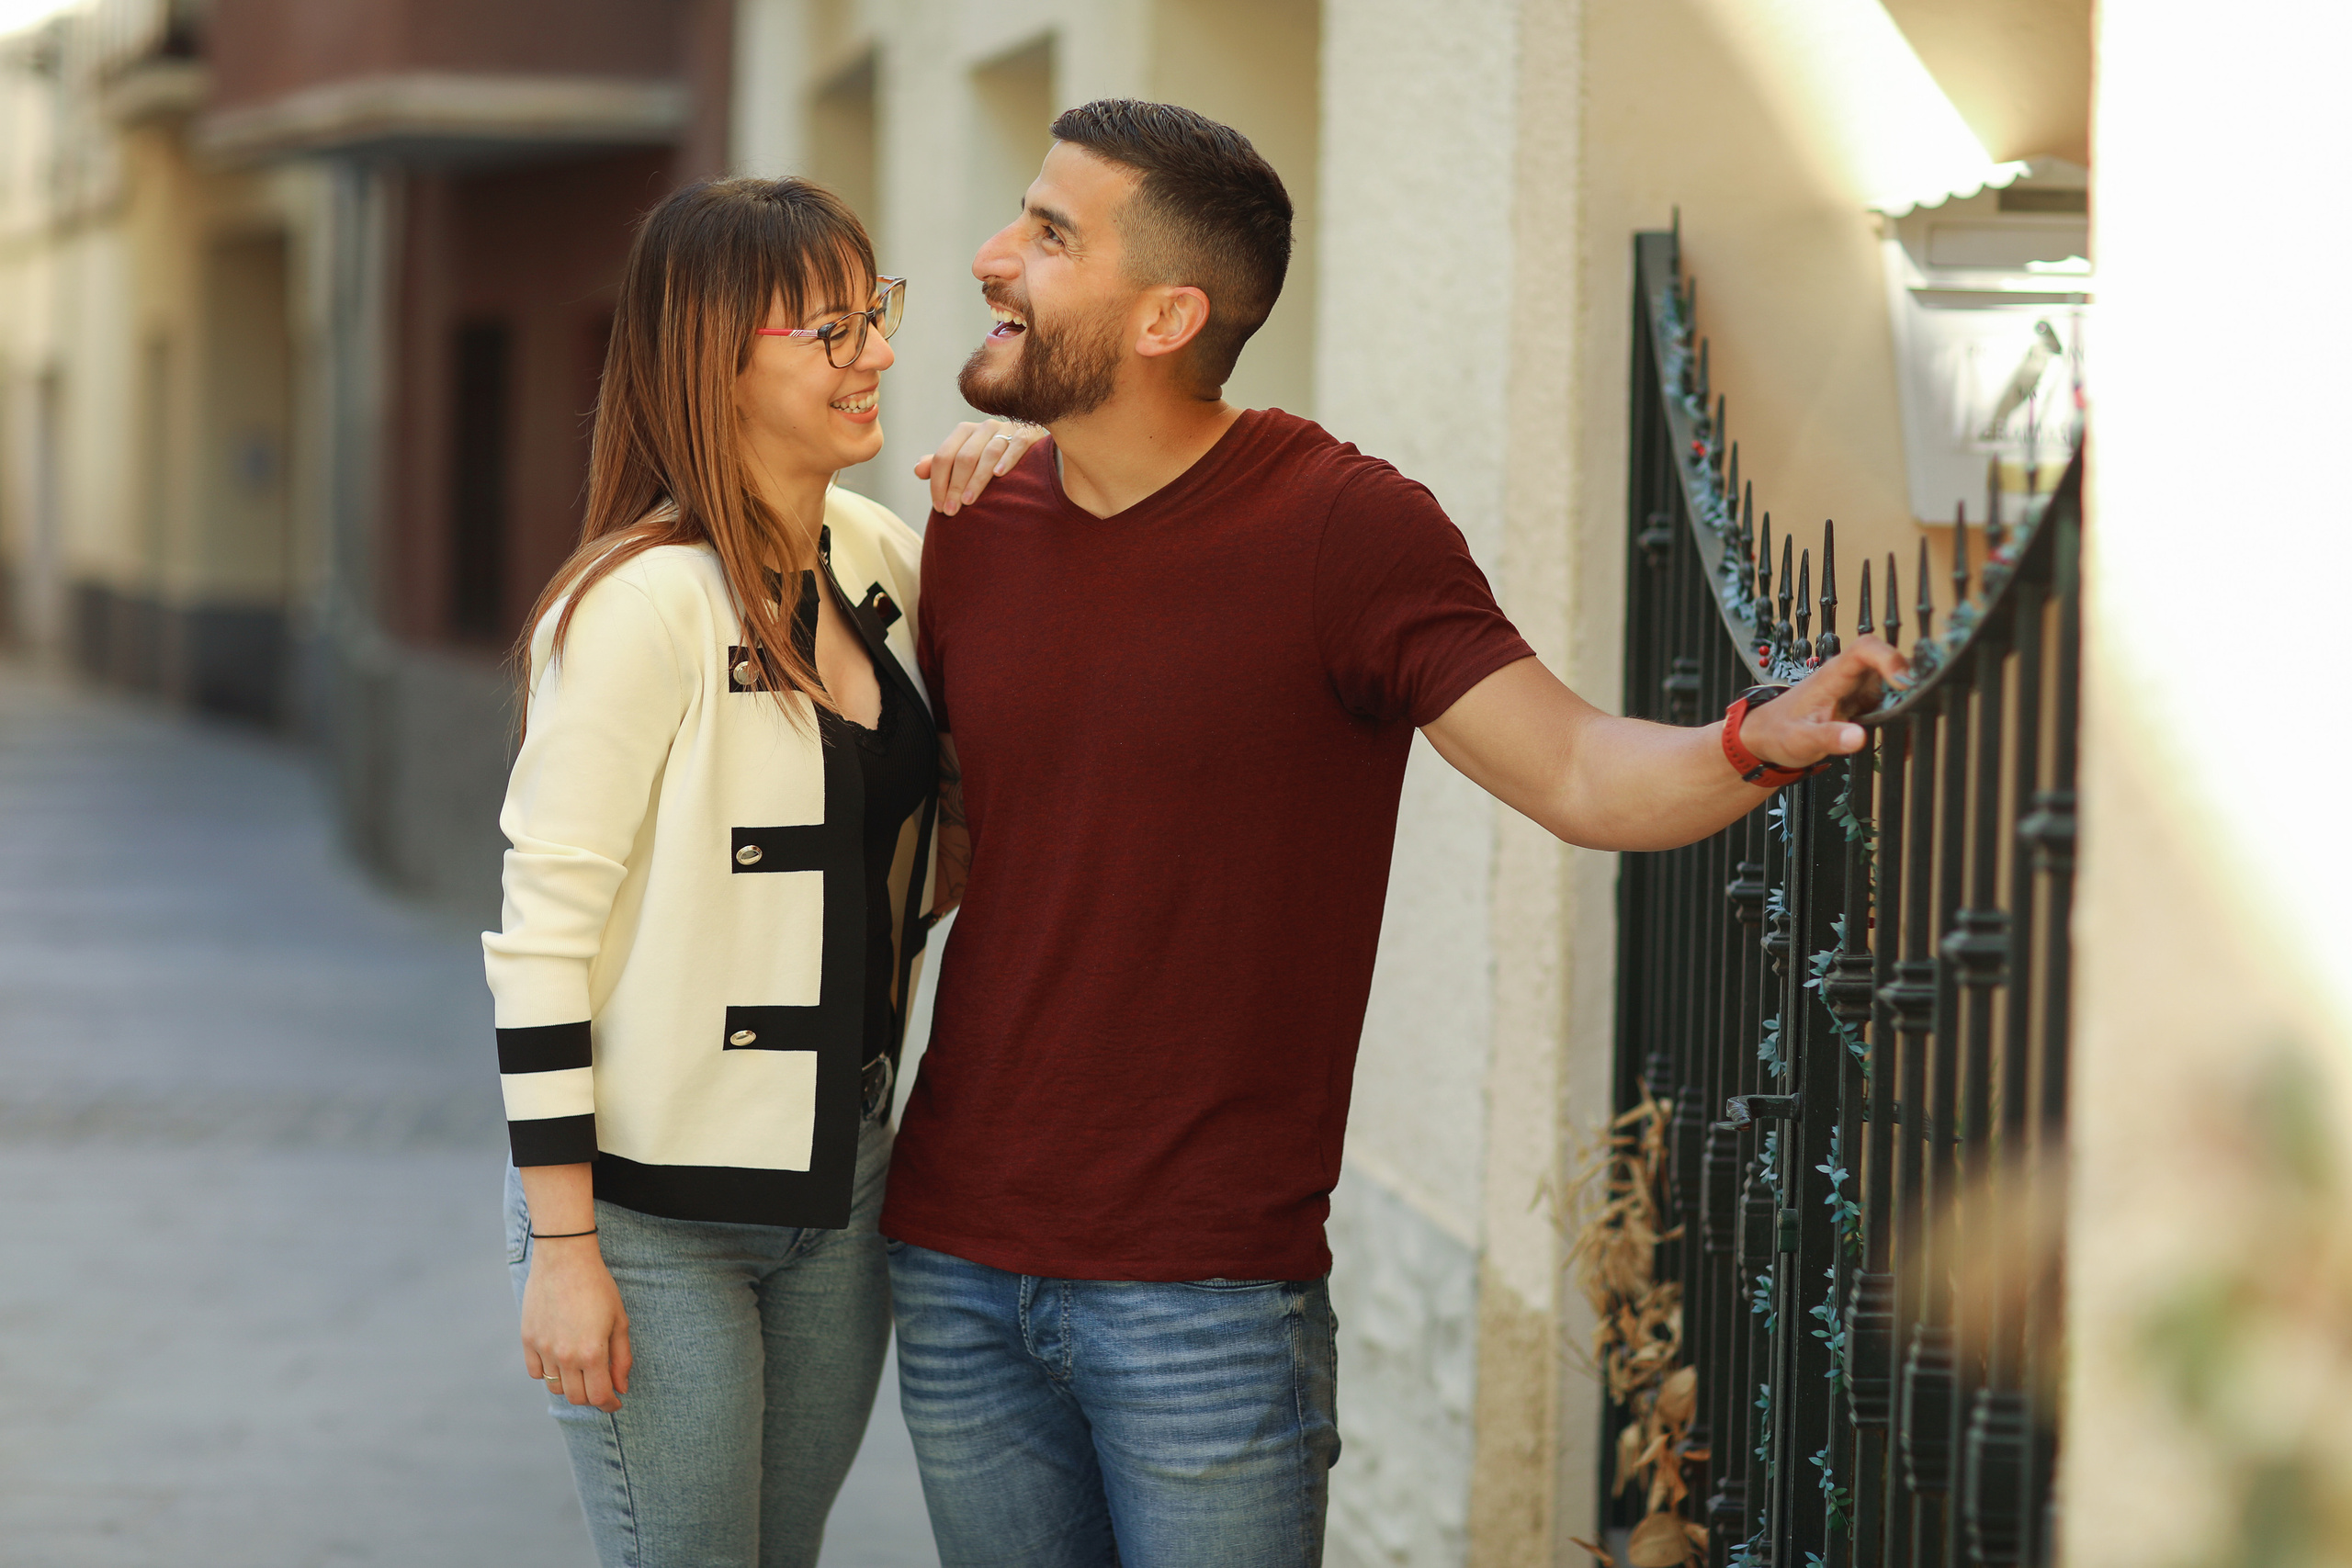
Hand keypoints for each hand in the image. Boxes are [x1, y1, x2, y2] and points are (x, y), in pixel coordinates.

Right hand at [520, 1239, 631, 1411]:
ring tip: (582, 1369)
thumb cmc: (598, 1287)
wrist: (564, 1259)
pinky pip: (536, 1373)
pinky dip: (549, 1374)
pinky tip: (561, 1360)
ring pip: (555, 1387)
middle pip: (576, 1397)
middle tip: (601, 1385)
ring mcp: (543, 1349)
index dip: (609, 1404)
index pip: (599, 1396)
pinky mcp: (528, 1340)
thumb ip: (622, 1358)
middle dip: (592, 1397)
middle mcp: (565, 1356)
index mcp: (592, 1352)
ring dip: (571, 1385)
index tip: (615, 1402)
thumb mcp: (619, 1320)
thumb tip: (621, 1387)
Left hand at [913, 419, 1046, 515]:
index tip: (939, 507)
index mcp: (964, 432)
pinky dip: (1008, 459)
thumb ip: (941, 465)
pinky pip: (1016, 445)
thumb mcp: (964, 459)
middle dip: (956, 486)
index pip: (943, 456)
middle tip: (952, 511)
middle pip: (964, 457)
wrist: (1028, 445)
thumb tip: (918, 470)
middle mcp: (983, 428)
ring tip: (970, 502)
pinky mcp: (1028, 434)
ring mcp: (1006, 429)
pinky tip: (999, 475)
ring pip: (988, 453)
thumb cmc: (990, 458)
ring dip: (977, 479)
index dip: (938, 482)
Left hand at [1738, 636, 1908, 769]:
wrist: (1767, 735)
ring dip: (1908, 702)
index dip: (1889, 658)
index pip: (1865, 649)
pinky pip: (1889, 704)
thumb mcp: (1802, 739)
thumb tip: (1858, 738)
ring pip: (1894, 685)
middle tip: (1922, 708)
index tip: (1905, 682)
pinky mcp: (1863, 703)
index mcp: (1833, 676)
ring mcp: (1858, 689)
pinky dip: (1900, 718)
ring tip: (1916, 726)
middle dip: (1910, 682)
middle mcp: (1849, 677)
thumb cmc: (1779, 731)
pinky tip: (1903, 739)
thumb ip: (1830, 738)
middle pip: (1889, 663)